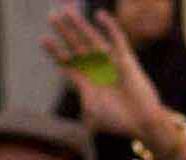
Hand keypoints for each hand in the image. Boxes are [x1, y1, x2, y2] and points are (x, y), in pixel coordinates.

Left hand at [43, 6, 184, 159]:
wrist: (142, 123)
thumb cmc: (118, 121)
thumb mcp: (90, 110)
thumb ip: (76, 96)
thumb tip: (61, 93)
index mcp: (86, 81)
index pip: (67, 61)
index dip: (55, 50)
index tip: (43, 39)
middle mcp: (96, 69)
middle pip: (76, 45)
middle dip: (63, 31)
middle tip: (51, 16)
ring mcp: (110, 63)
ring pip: (92, 39)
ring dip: (80, 25)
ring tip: (67, 11)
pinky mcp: (126, 60)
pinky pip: (118, 39)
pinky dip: (110, 27)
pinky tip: (100, 15)